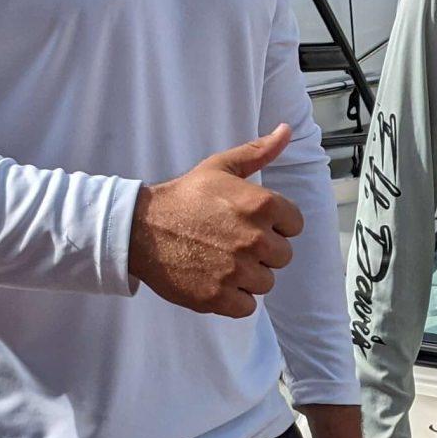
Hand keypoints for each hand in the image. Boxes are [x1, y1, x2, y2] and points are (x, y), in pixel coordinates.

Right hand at [129, 124, 303, 317]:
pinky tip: (217, 279)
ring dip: (249, 276)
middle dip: (262, 251)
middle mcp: (254, 239)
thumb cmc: (185, 196)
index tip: (251, 222)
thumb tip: (286, 131)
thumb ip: (258, 152)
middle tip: (233, 242)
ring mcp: (237, 271)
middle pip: (282, 256)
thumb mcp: (220, 166)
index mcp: (261, 205)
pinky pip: (247, 306)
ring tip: (223, 260)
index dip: (275, 224)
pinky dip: (234, 298)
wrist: (141, 228)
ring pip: (265, 282)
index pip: (294, 225)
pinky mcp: (219, 297)